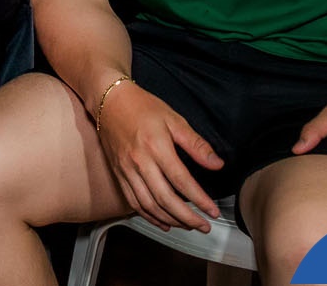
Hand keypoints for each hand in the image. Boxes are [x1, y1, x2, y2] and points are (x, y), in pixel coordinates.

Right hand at [95, 81, 223, 230]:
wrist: (108, 101)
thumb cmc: (142, 107)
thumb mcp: (174, 119)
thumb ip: (196, 144)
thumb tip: (217, 164)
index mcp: (156, 146)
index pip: (181, 181)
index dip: (199, 200)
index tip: (212, 212)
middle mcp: (139, 162)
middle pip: (165, 198)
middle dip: (187, 217)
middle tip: (204, 226)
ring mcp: (126, 170)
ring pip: (148, 205)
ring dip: (170, 220)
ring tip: (188, 226)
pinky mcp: (118, 174)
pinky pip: (133, 202)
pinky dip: (149, 216)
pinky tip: (163, 221)